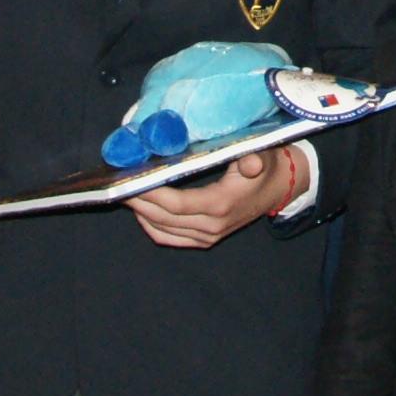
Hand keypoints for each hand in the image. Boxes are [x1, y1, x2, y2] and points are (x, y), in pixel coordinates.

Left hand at [126, 143, 307, 250]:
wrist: (278, 188)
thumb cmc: (264, 165)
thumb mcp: (260, 155)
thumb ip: (252, 160)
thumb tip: (251, 162)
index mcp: (220, 204)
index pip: (175, 203)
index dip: (150, 193)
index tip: (130, 178)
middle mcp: (211, 225)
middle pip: (162, 217)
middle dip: (137, 200)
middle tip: (117, 183)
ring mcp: (207, 236)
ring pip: (161, 230)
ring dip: (140, 212)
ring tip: (125, 192)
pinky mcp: (205, 240)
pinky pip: (168, 238)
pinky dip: (150, 226)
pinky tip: (141, 209)